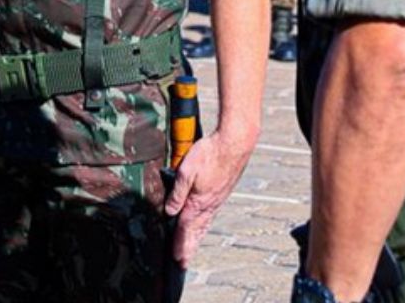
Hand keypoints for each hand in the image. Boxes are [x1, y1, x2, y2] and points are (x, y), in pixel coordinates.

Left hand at [164, 129, 255, 265]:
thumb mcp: (186, 170)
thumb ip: (177, 192)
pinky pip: (211, 214)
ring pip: (205, 224)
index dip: (180, 244)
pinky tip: (204, 223)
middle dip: (189, 247)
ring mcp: (217, 199)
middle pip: (196, 231)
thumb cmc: (210, 153)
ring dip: (197, 238)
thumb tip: (170, 211)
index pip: (186, 228)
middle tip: (183, 262)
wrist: (234, 143)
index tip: (176, 258)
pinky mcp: (221, 192)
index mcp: (198, 201)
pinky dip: (205, 225)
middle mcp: (209, 204)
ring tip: (192, 248)